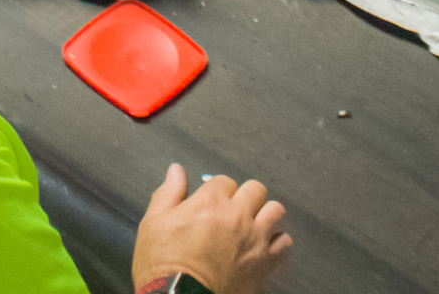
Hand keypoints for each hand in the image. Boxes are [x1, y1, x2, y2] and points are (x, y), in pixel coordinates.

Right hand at [131, 163, 291, 293]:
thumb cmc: (164, 266)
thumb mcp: (154, 223)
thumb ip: (169, 193)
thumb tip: (176, 171)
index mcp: (210, 202)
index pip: (224, 180)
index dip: (217, 190)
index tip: (213, 200)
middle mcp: (236, 216)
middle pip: (254, 189)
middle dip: (244, 196)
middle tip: (235, 208)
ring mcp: (254, 239)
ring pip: (274, 210)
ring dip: (265, 213)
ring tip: (254, 222)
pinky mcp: (264, 263)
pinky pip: (284, 243)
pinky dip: (277, 241)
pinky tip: (266, 245)